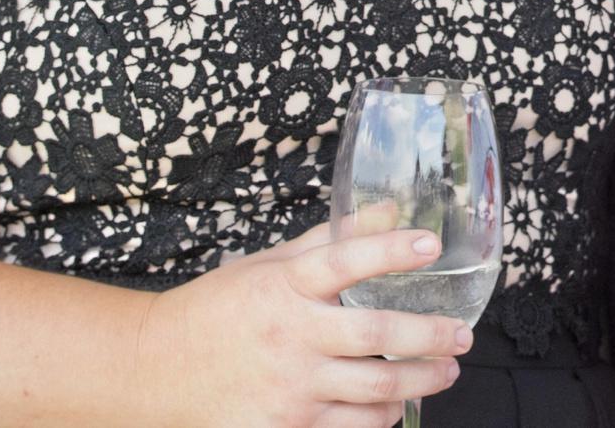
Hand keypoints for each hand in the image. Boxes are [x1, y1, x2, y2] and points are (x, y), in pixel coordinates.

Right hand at [136, 222, 472, 427]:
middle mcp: (290, 336)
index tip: (431, 244)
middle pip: (378, 338)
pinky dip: (379, 421)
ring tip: (445, 373)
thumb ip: (331, 240)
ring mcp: (286, 389)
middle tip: (463, 337)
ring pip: (375, 393)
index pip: (345, 259)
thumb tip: (390, 209)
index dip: (391, 250)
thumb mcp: (269, 265)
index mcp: (284, 286)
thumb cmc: (216, 310)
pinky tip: (395, 409)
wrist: (152, 371)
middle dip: (433, 338)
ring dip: (421, 383)